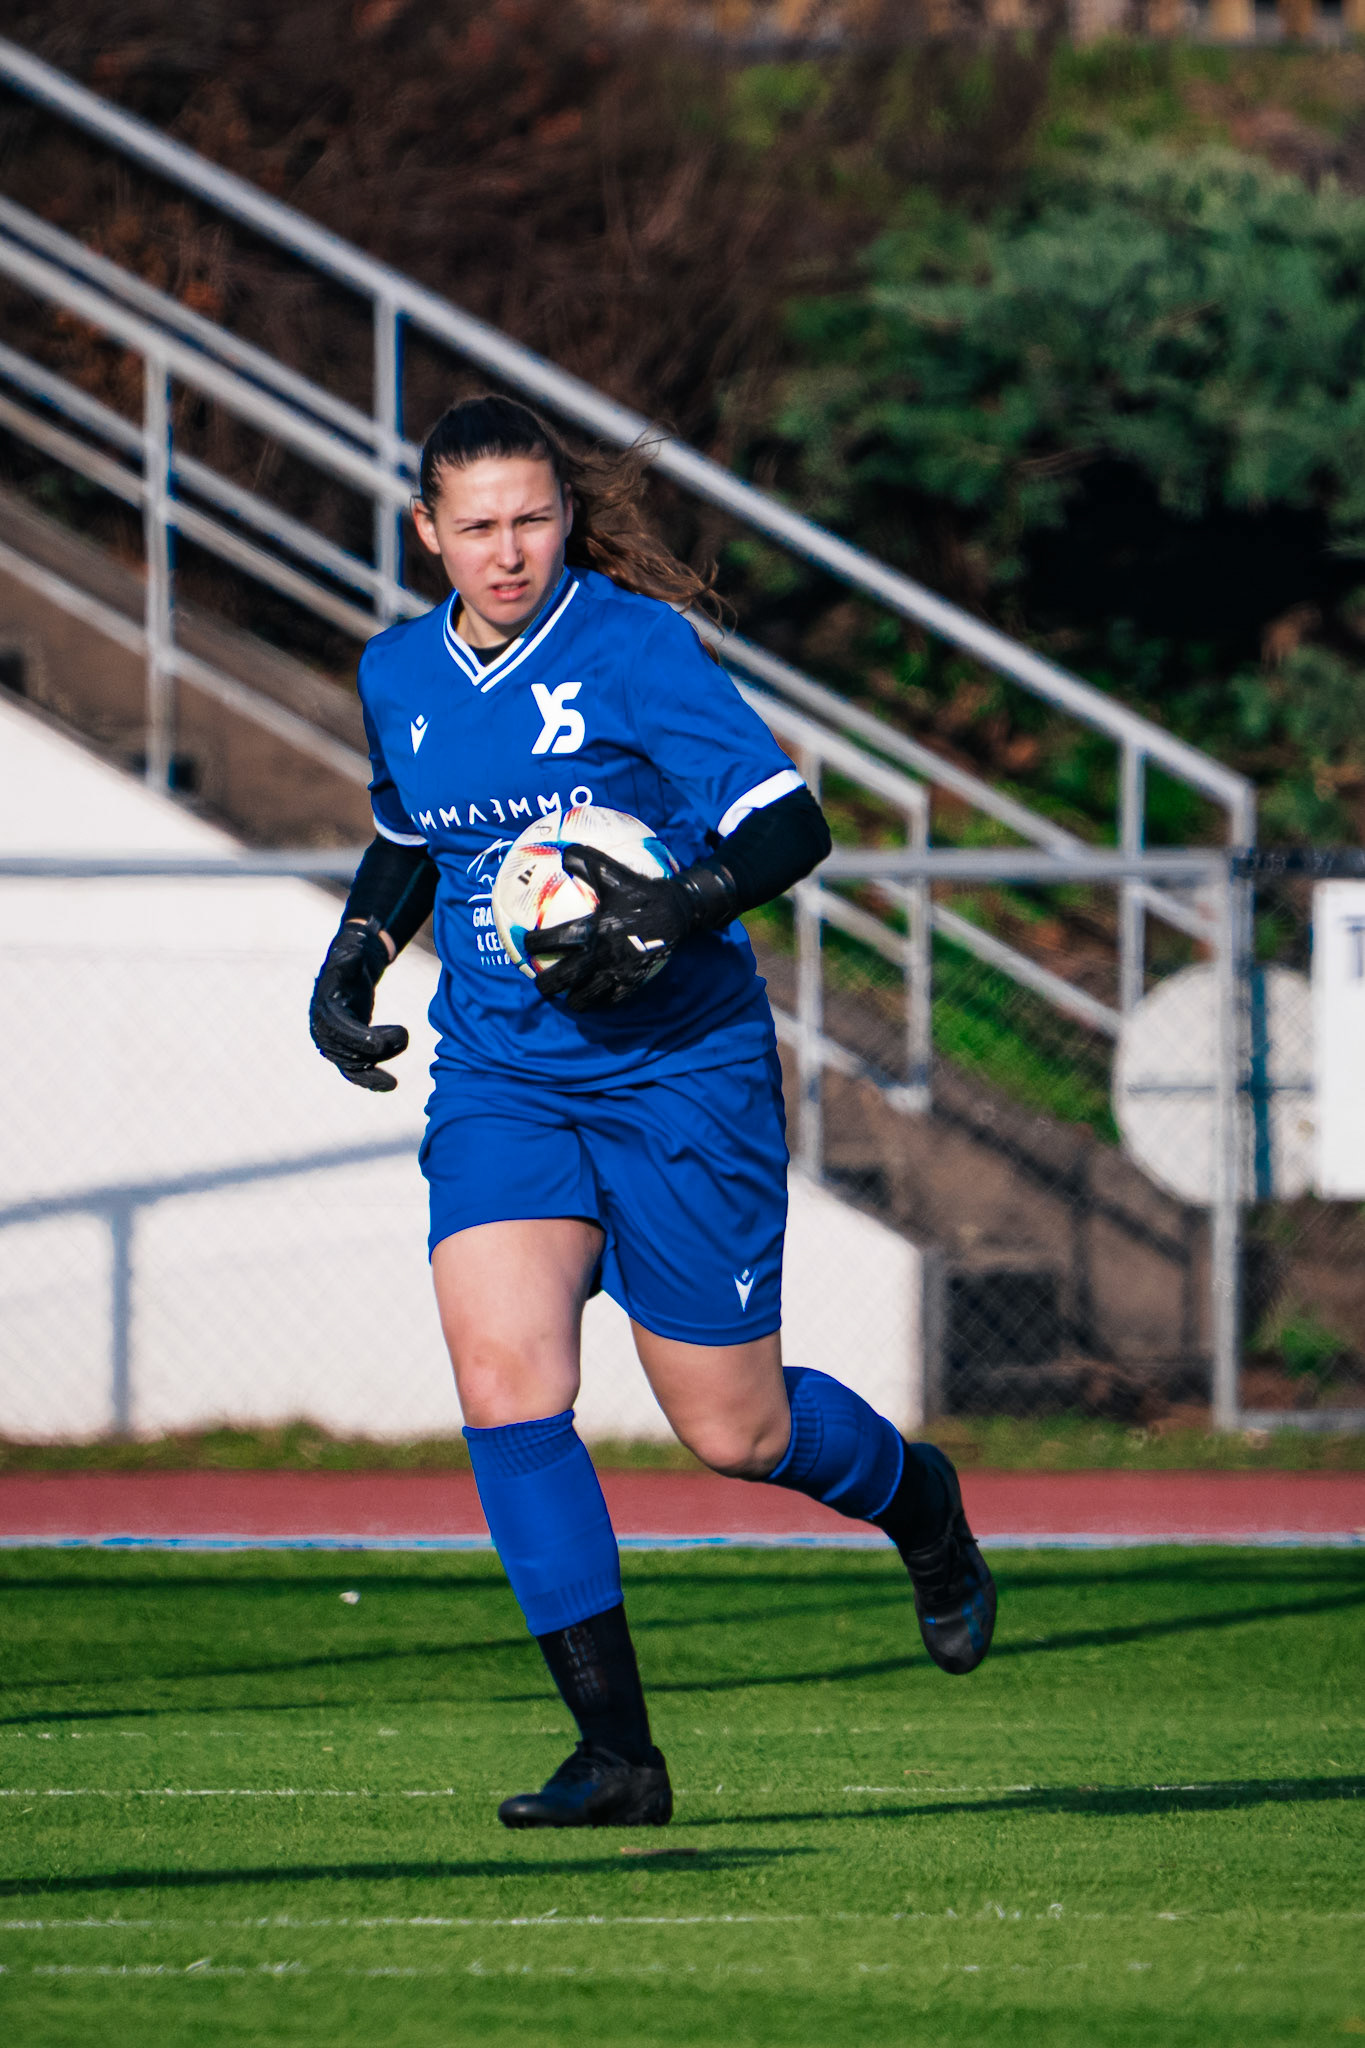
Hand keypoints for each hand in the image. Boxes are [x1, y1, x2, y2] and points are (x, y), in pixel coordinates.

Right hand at [309, 917, 407, 1088]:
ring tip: (400, 1053)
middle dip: (376, 1050)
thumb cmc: (352, 957)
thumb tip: (349, 956)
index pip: (338, 1029)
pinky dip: (371, 1080)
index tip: (378, 1043)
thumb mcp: (350, 953)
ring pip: (353, 1065)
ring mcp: (334, 1042)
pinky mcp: (347, 1048)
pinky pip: (356, 1071)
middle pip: (347, 1050)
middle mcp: (324, 1030)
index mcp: (323, 1008)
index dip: (357, 1037)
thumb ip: (348, 959)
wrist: (351, 966)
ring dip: (377, 1066)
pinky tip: (390, 1086)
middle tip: (404, 1035)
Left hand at [524, 844, 693, 1011]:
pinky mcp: (633, 982)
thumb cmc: (643, 892)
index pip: (553, 941)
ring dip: (573, 999)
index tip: (527, 944)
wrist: (678, 912)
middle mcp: (601, 954)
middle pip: (564, 978)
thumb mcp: (614, 873)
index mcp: (593, 929)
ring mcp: (618, 972)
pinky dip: (600, 1001)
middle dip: (547, 984)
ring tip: (567, 997)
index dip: (535, 944)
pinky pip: (611, 1000)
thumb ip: (587, 862)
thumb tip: (562, 852)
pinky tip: (596, 998)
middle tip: (540, 983)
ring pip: (586, 997)